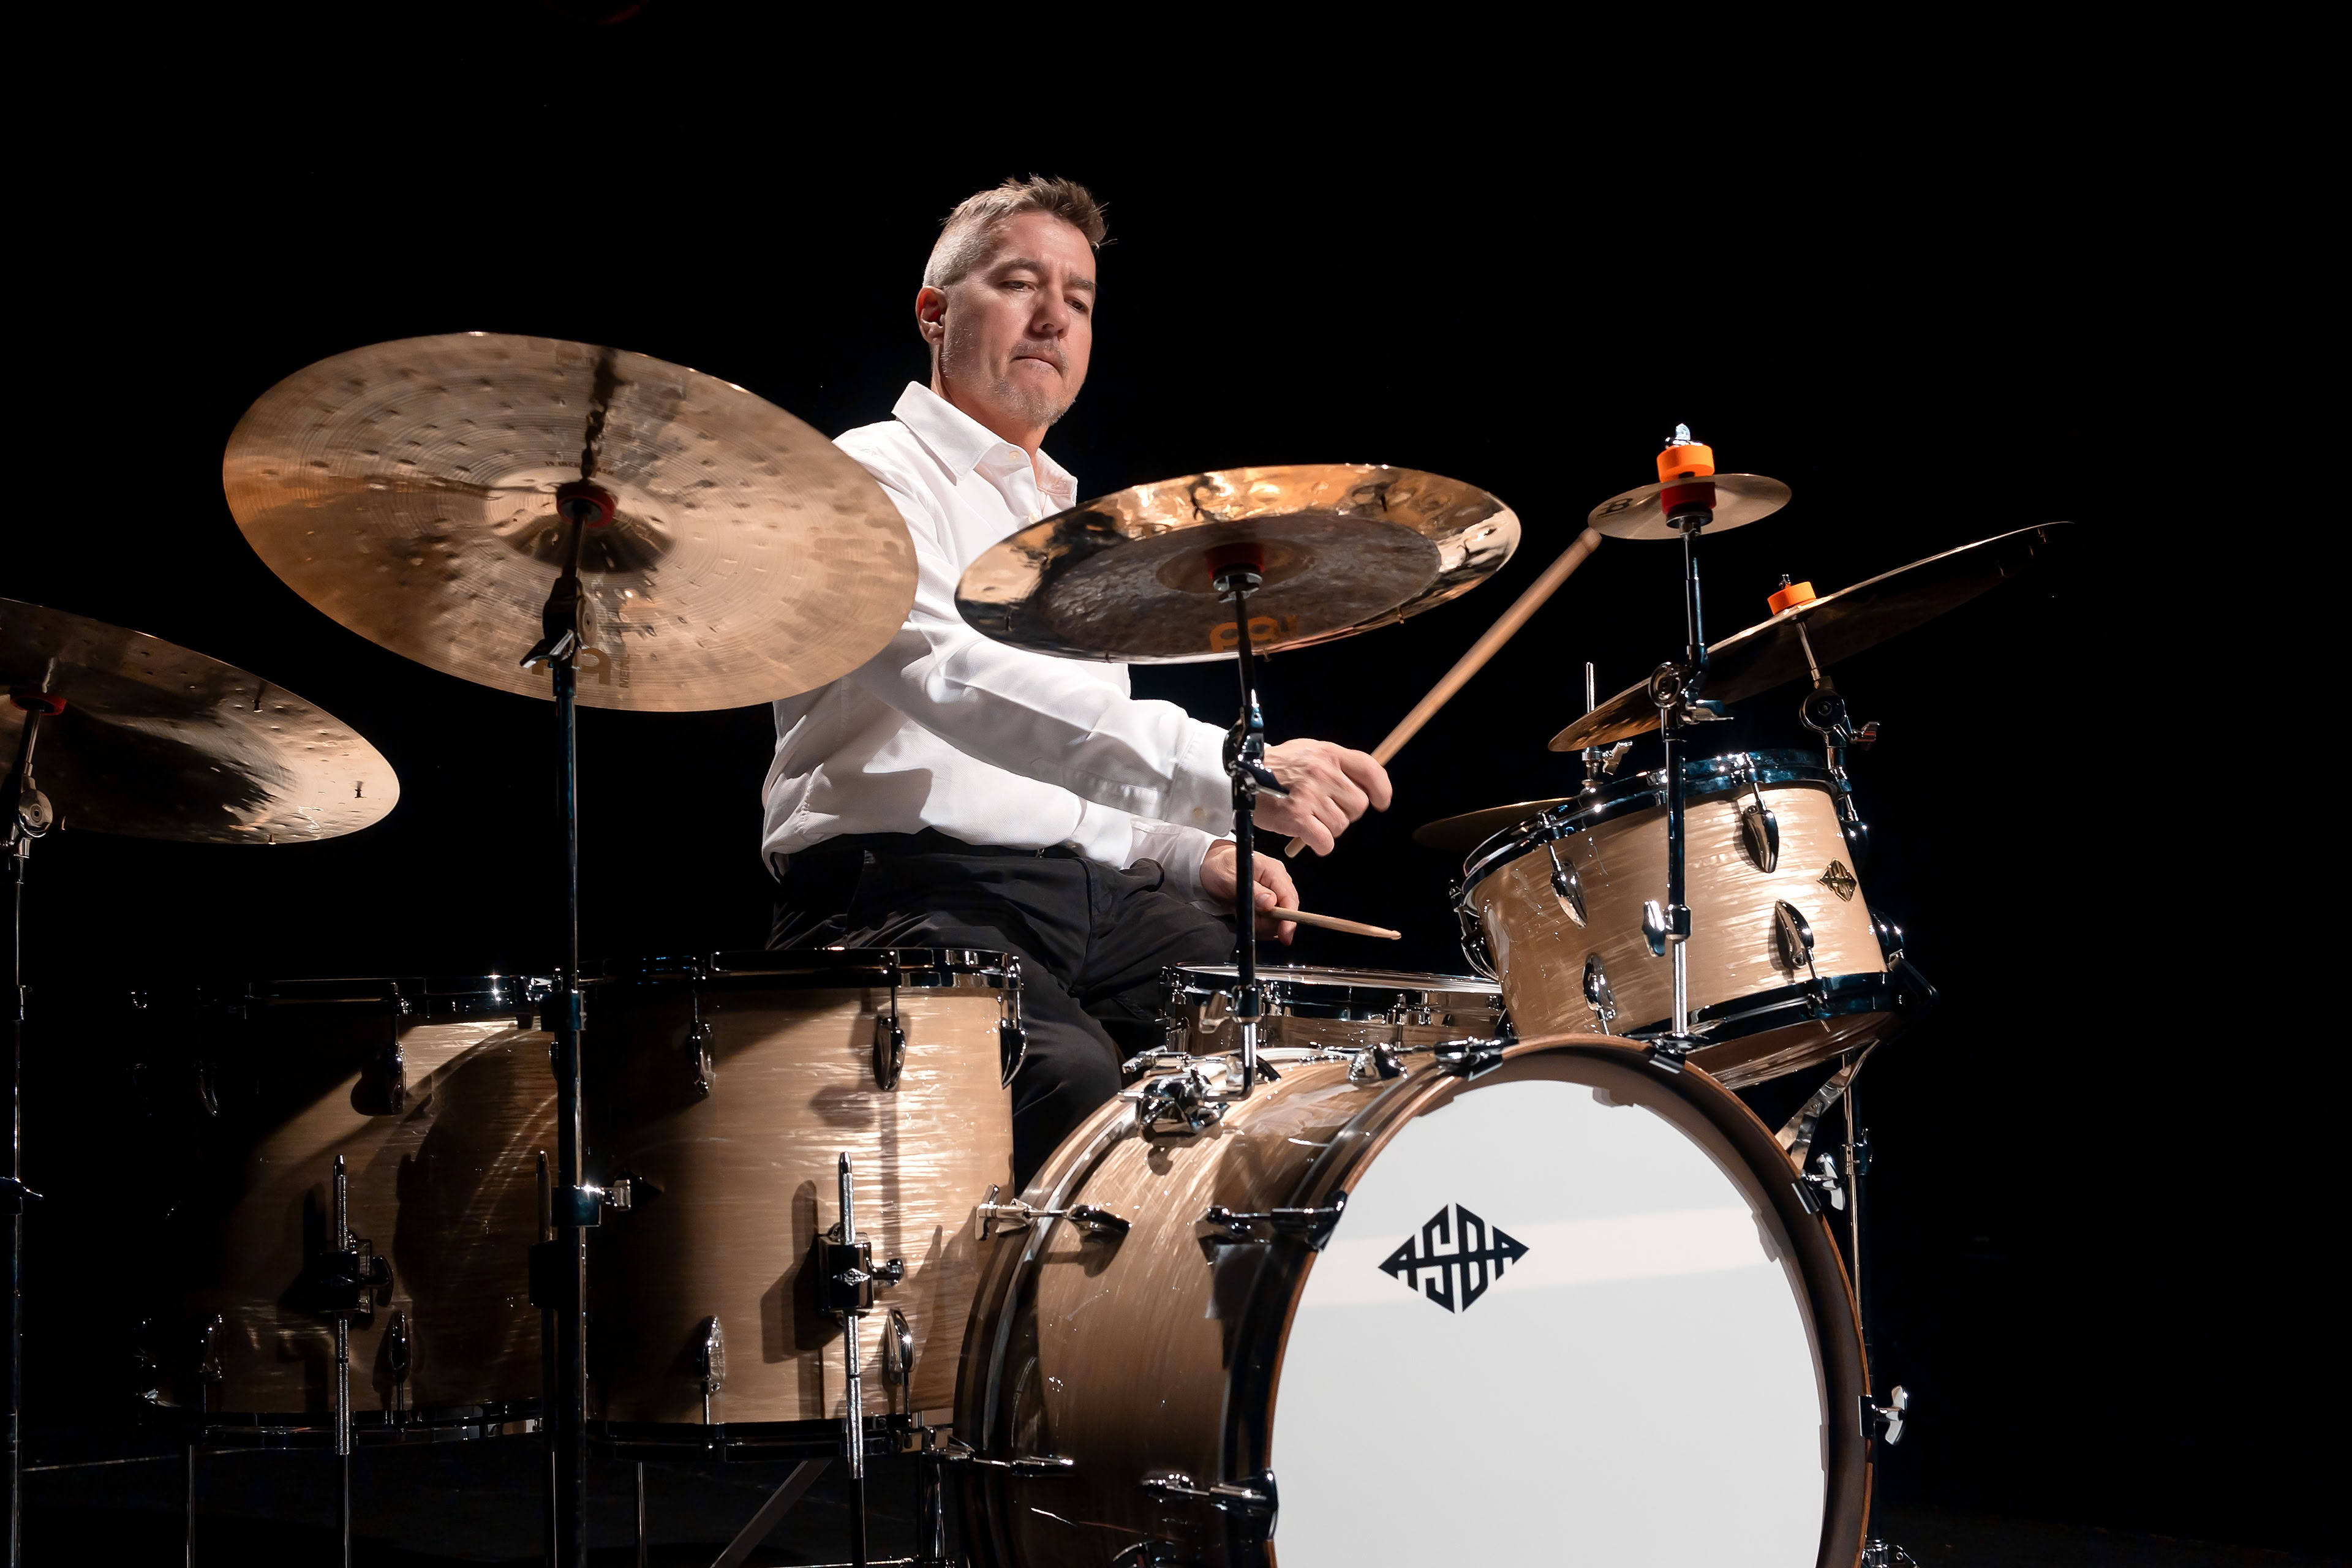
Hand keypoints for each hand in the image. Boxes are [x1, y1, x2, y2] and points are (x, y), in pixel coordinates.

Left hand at [1200, 840, 1298, 943]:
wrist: (1211, 869)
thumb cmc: (1219, 868)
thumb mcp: (1229, 877)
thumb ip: (1251, 890)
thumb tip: (1270, 903)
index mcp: (1274, 872)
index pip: (1290, 898)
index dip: (1289, 918)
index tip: (1284, 934)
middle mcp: (1278, 884)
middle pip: (1285, 913)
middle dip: (1266, 922)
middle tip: (1244, 915)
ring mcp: (1274, 895)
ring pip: (1275, 922)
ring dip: (1257, 923)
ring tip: (1240, 910)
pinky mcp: (1268, 906)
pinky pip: (1268, 924)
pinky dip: (1256, 925)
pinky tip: (1244, 915)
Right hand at [1253, 739, 1392, 855]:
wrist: (1238, 774)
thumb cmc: (1275, 767)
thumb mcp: (1308, 752)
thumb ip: (1335, 765)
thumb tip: (1365, 788)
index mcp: (1328, 753)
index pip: (1370, 770)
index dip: (1382, 789)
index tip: (1381, 802)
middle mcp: (1322, 772)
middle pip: (1358, 805)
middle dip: (1347, 813)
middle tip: (1326, 811)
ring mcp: (1309, 795)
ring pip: (1341, 826)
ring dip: (1329, 829)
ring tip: (1310, 820)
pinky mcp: (1296, 818)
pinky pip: (1325, 841)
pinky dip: (1320, 845)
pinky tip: (1309, 837)